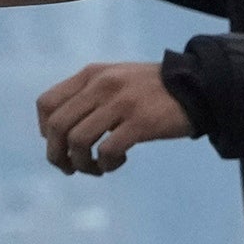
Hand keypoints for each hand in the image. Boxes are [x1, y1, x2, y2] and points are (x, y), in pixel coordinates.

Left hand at [34, 59, 197, 175]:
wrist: (197, 86)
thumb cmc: (152, 91)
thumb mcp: (115, 81)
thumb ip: (87, 96)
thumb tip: (56, 132)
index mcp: (91, 74)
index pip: (46, 104)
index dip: (45, 131)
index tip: (61, 144)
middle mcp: (101, 85)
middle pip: (57, 127)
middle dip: (57, 155)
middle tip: (72, 168)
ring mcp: (121, 102)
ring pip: (78, 141)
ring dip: (82, 164)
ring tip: (97, 168)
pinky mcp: (140, 121)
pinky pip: (107, 151)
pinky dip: (107, 164)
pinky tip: (118, 162)